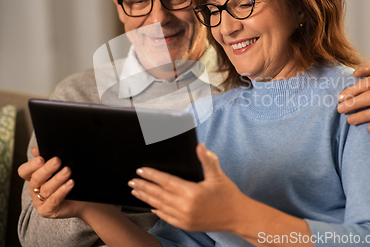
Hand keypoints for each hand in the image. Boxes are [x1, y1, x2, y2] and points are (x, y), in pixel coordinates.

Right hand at [18, 147, 87, 218]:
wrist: (80, 200)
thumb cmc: (67, 181)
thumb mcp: (58, 168)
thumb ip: (47, 158)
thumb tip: (36, 149)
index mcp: (33, 177)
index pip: (24, 171)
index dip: (31, 165)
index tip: (41, 158)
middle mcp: (33, 189)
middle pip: (36, 179)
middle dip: (47, 169)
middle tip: (57, 160)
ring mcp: (39, 202)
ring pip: (46, 189)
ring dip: (57, 179)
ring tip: (68, 171)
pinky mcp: (47, 211)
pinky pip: (54, 200)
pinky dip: (62, 190)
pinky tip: (70, 183)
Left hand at [128, 143, 245, 232]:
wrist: (238, 217)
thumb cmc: (228, 194)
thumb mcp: (218, 175)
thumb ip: (207, 159)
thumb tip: (200, 145)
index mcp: (192, 192)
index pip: (166, 182)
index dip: (152, 175)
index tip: (140, 170)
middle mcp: (185, 207)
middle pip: (159, 195)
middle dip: (143, 187)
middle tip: (131, 181)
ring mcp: (184, 218)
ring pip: (160, 206)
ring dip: (146, 198)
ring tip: (135, 192)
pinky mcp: (186, 225)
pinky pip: (167, 217)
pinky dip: (157, 211)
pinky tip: (150, 206)